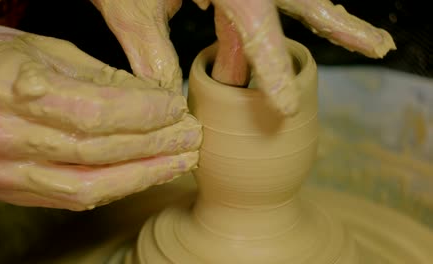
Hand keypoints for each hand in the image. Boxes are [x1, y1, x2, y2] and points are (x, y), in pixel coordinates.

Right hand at [0, 24, 200, 210]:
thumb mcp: (45, 50)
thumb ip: (99, 77)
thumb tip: (155, 98)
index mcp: (8, 87)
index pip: (94, 110)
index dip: (144, 112)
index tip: (176, 107)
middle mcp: (1, 135)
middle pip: (97, 151)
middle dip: (154, 145)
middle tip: (190, 136)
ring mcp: (2, 170)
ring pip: (90, 185)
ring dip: (144, 174)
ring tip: (180, 161)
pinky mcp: (10, 190)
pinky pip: (74, 197)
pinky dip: (118, 188)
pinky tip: (147, 174)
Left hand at [92, 0, 394, 115]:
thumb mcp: (129, 5)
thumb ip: (149, 49)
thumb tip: (168, 98)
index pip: (256, 26)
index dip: (273, 68)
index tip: (285, 104)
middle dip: (341, 25)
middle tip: (379, 47)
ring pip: (292, 0)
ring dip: (325, 23)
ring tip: (366, 43)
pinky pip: (261, 7)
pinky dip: (272, 30)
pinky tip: (280, 48)